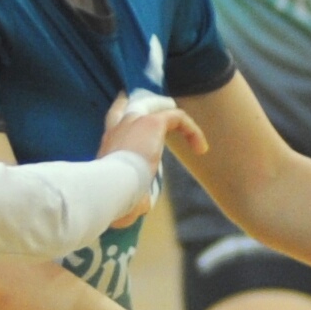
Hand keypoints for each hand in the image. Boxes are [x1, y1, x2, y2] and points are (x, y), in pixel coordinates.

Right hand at [96, 92, 203, 221]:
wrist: (110, 188)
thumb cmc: (111, 198)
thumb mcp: (120, 197)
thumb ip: (131, 198)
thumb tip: (141, 205)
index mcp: (108, 146)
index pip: (113, 123)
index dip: (124, 117)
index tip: (135, 120)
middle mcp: (118, 129)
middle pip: (129, 104)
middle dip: (145, 104)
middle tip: (160, 108)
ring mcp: (134, 122)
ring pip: (157, 107)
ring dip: (176, 119)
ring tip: (192, 132)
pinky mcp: (152, 123)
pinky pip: (177, 117)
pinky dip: (192, 130)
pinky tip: (202, 149)